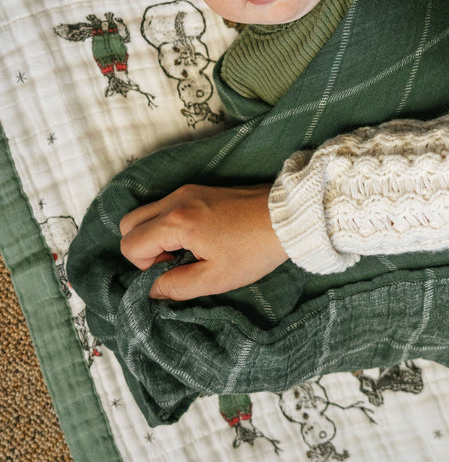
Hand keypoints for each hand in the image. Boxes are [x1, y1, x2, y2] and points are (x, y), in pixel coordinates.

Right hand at [119, 183, 288, 300]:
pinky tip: (199, 236)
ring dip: (155, 233)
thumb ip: (177, 286)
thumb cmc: (255, 249)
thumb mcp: (216, 278)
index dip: (144, 265)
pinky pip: (167, 205)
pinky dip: (169, 222)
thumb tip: (152, 289)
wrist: (289, 217)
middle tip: (175, 259)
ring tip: (188, 249)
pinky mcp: (201, 188)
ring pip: (147, 211)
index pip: (130, 244)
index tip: (175, 267)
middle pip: (129, 222)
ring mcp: (189, 190)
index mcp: (177, 221)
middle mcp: (177, 199)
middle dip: (142, 246)